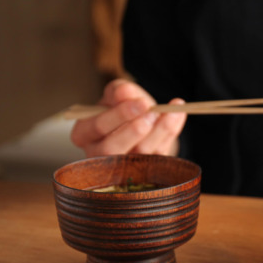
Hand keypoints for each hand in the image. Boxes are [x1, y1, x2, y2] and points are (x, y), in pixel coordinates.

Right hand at [70, 79, 186, 156]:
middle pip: (112, 149)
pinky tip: (177, 115)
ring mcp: (123, 167)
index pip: (97, 127)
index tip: (140, 102)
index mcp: (84, 134)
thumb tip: (124, 91)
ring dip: (157, 132)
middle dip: (133, 130)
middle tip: (151, 113)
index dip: (118, 115)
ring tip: (169, 112)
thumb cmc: (121, 109)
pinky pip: (159, 155)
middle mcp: (99, 155)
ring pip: (139, 155)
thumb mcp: (117, 95)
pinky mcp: (145, 171)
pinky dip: (170, 133)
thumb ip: (119, 91)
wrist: (140, 121)